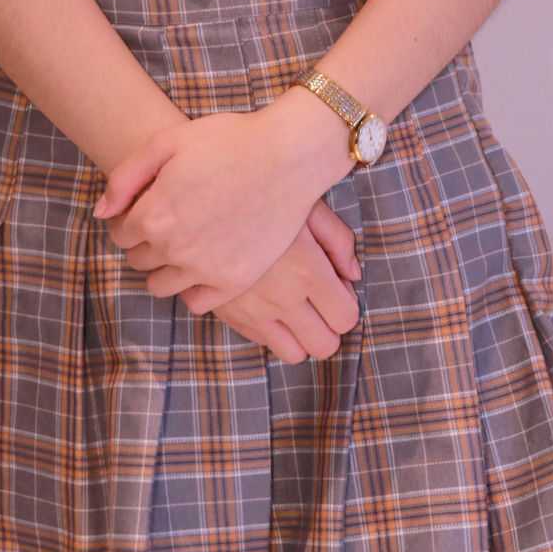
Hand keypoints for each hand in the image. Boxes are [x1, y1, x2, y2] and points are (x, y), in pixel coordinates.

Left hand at [92, 101, 349, 309]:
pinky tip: (204, 264)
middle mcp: (174, 248)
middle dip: (146, 242)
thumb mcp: (167, 141)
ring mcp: (204, 269)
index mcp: (152, 215)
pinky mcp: (234, 281)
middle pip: (139, 259)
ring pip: (160, 286)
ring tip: (185, 244)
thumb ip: (125, 178)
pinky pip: (196, 302)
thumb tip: (101, 213)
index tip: (147, 207)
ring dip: (164, 268)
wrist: (288, 156)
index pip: (120, 233)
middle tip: (170, 220)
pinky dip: (192, 288)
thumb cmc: (228, 141)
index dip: (129, 218)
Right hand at [204, 203, 363, 364]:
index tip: (337, 288)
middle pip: (324, 345)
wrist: (200, 204)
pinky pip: (262, 342)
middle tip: (321, 304)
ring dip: (301, 336)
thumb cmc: (263, 197)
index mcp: (308, 272)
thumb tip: (353, 275)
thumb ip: (338, 241)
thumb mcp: (308, 206)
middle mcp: (282, 300)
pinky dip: (271, 330)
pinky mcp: (229, 316)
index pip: (345, 318)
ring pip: (294, 354)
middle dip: (329, 328)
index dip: (346, 305)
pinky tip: (267, 301)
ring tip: (295, 309)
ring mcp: (253, 313)